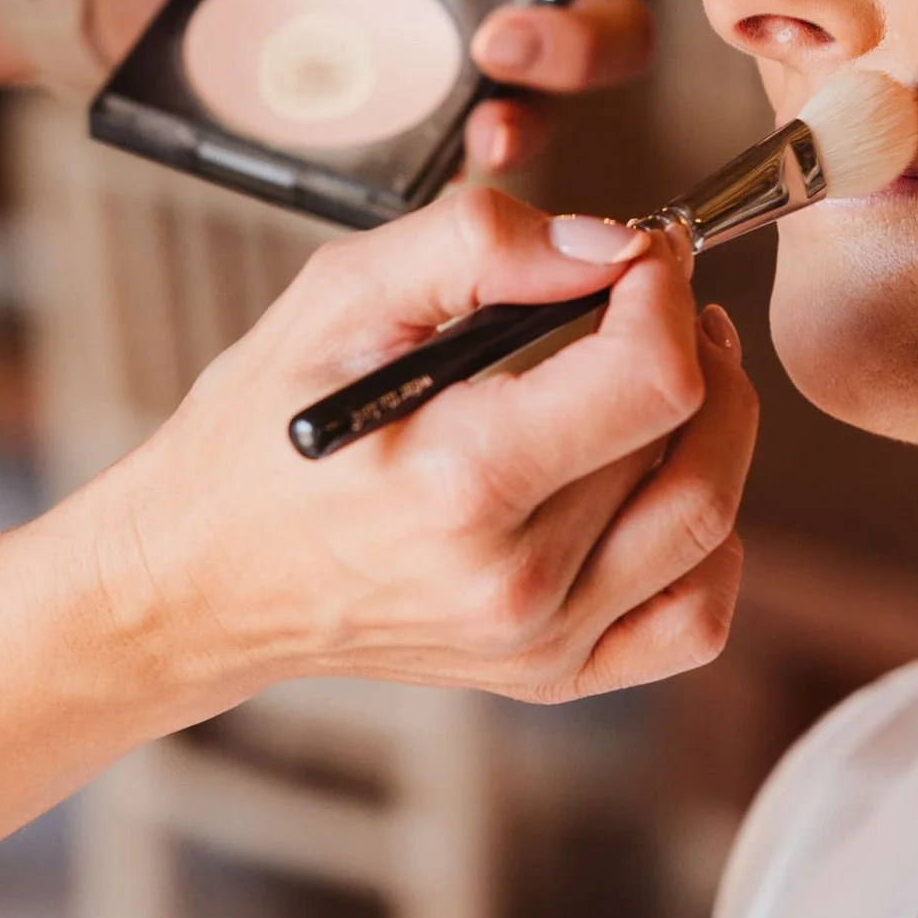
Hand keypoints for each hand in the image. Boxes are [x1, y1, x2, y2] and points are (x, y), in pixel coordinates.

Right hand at [91, 185, 756, 706]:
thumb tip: (607, 243)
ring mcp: (538, 641)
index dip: (666, 292)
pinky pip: (694, 618)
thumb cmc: (257, 438)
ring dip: (715, 428)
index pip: (652, 379)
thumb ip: (473, 245)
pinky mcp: (550, 674)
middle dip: (689, 343)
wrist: (202, 582)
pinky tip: (664, 482)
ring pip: (709, 520)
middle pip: (690, 439)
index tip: (640, 256)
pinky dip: (711, 544)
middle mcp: (512, 579)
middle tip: (647, 299)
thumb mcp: (337, 299)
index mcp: (461, 480)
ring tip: (670, 373)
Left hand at [93, 0, 648, 173]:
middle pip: (601, 10)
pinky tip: (448, 169)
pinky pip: (480, 155)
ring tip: (485, 132)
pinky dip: (478, 168)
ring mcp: (476, 64)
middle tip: (500, 42)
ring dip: (539, 114)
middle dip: (577, 35)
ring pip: (559, 96)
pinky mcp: (431, 130)